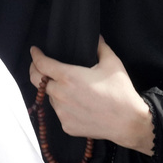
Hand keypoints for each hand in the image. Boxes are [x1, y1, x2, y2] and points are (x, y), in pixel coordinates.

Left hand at [29, 36, 154, 154]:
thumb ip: (100, 47)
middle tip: (38, 65)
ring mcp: (62, 112)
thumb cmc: (120, 92)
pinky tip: (76, 103)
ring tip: (64, 86)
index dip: (35, 56)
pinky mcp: (67, 126)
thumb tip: (96, 37)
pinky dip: (63, 105)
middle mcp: (60, 95)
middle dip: (35, 70)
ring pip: (50, 97)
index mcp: (68, 77)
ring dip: (52, 89)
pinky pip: (59, 112)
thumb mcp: (112, 63)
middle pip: (36, 81)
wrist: (128, 122)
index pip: (42, 64)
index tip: (34, 51)